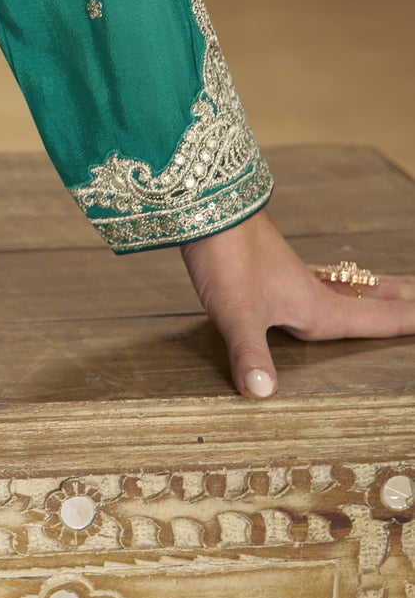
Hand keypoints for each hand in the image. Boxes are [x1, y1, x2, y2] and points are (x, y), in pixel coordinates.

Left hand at [182, 205, 414, 393]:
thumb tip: (262, 394)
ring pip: (342, 285)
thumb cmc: (224, 256)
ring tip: (392, 289)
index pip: (372, 318)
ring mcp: (289, 273)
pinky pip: (317, 277)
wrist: (203, 204)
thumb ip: (250, 353)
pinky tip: (322, 279)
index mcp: (315, 306)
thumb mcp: (236, 311)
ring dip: (370, 289)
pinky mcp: (268, 263)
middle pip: (366, 297)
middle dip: (397, 301)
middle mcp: (309, 289)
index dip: (404, 322)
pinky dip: (335, 281)